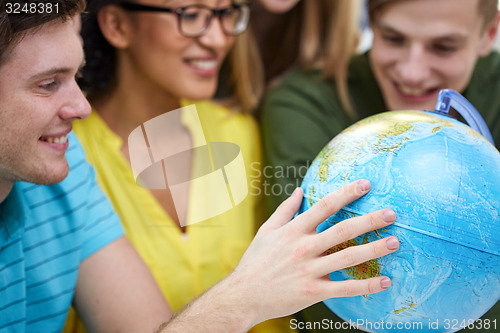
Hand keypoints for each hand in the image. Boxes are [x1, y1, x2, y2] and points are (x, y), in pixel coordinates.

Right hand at [231, 179, 398, 325]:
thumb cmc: (256, 260)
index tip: (365, 184)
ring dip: (374, 250)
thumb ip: (285, 210)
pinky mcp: (314, 292)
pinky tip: (384, 281)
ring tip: (394, 242)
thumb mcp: (266, 230)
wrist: (244, 295)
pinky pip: (345, 288)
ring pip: (348, 258)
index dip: (346, 193)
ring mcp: (310, 271)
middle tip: (391, 214)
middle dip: (369, 220)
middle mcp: (304, 248)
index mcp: (293, 230)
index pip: (324, 206)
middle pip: (342, 230)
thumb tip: (299, 190)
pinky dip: (366, 286)